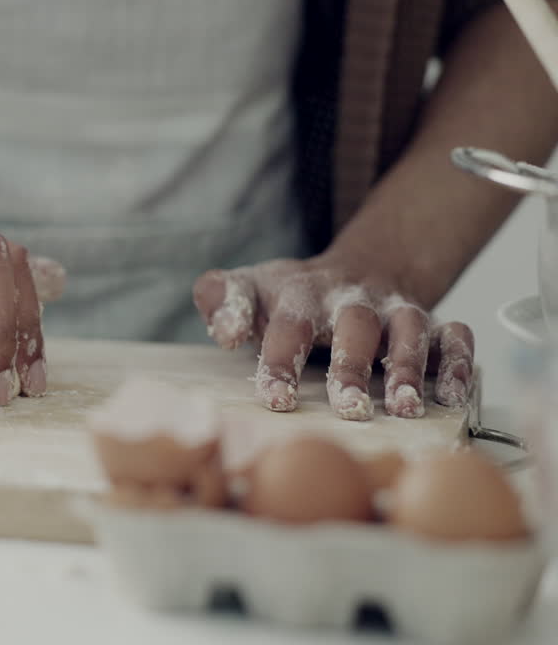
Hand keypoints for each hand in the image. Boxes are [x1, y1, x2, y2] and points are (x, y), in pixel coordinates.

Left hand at [192, 254, 473, 420]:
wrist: (354, 273)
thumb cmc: (289, 297)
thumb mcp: (248, 289)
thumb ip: (221, 300)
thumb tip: (226, 330)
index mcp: (303, 293)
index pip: (289, 324)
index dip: (281, 359)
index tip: (275, 399)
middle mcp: (354, 300)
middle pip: (355, 324)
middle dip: (353, 365)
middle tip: (348, 409)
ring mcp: (397, 310)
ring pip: (410, 330)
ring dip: (410, 368)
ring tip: (405, 409)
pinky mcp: (433, 325)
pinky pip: (456, 337)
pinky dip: (460, 363)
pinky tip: (453, 397)